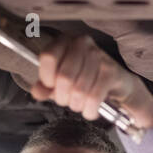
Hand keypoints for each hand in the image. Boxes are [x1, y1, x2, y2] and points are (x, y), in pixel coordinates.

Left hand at [29, 35, 152, 128]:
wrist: (115, 82)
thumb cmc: (83, 79)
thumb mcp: (59, 81)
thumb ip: (44, 86)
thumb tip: (37, 92)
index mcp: (64, 41)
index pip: (48, 58)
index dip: (47, 78)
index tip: (51, 86)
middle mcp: (81, 43)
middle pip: (64, 78)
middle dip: (63, 97)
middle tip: (66, 101)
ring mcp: (98, 56)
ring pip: (79, 90)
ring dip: (76, 105)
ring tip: (78, 105)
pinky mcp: (110, 71)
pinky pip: (93, 97)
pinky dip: (89, 110)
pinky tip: (89, 111)